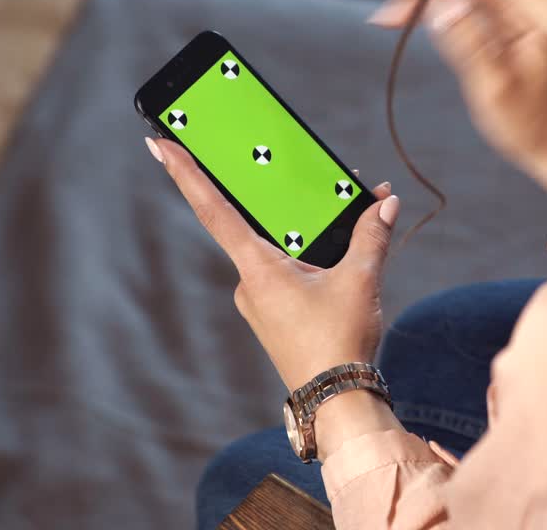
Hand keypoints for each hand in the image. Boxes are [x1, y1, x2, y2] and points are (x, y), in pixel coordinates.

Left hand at [146, 137, 397, 392]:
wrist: (337, 402)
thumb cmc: (339, 343)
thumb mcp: (360, 280)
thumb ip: (371, 235)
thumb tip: (385, 203)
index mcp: (258, 269)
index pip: (213, 209)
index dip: (186, 174)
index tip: (160, 144)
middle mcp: (249, 283)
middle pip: (255, 222)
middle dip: (278, 195)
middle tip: (289, 165)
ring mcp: (259, 301)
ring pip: (277, 249)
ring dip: (306, 228)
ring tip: (346, 209)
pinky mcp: (275, 315)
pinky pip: (287, 271)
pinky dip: (311, 255)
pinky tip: (341, 251)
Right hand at [369, 0, 546, 201]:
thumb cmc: (534, 123)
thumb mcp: (496, 84)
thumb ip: (469, 40)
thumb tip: (441, 0)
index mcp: (532, 11)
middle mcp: (529, 7)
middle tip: (390, 14)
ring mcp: (521, 20)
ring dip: (434, 0)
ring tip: (395, 18)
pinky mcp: (513, 34)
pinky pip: (477, 11)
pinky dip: (448, 15)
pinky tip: (424, 24)